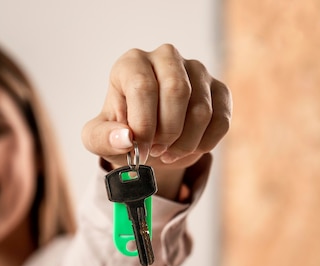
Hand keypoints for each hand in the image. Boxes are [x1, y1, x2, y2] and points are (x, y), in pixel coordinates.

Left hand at [82, 45, 231, 196]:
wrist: (149, 141)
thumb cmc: (122, 132)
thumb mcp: (99, 139)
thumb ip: (104, 138)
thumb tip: (126, 139)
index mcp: (131, 63)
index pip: (143, 86)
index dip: (143, 124)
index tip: (140, 149)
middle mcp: (165, 57)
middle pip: (177, 91)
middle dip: (167, 132)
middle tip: (156, 151)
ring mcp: (196, 70)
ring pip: (202, 109)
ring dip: (184, 143)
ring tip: (167, 152)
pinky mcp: (219, 89)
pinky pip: (221, 120)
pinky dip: (204, 144)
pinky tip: (187, 149)